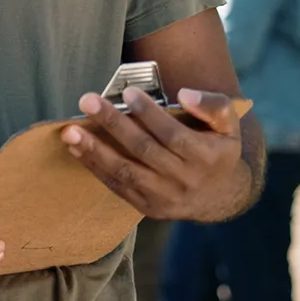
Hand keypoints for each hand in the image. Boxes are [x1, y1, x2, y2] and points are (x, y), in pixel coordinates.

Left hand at [61, 87, 248, 221]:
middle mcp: (184, 179)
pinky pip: (118, 186)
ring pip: (125, 171)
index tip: (127, 93)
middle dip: (113, 124)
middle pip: (143, 149)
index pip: (172, 134)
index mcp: (205, 157)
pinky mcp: (148, 207)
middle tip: (88, 101)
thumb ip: (213, 106)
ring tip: (71, 130)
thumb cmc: (218, 152)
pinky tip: (76, 149)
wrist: (220, 198)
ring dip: (95, 150)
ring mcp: (164, 197)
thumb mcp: (229, 126)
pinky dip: (95, 167)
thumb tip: (184, 95)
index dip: (149, 114)